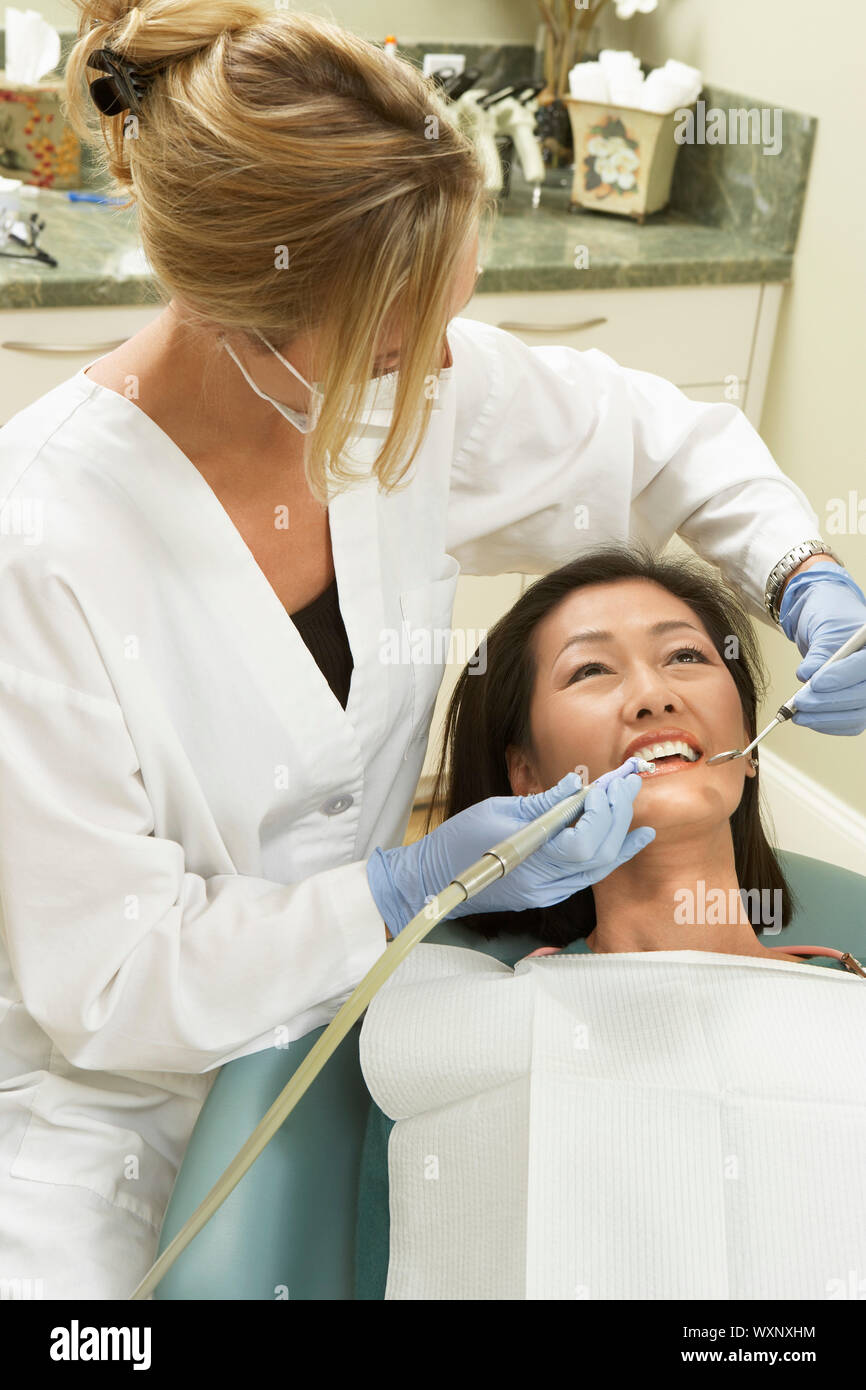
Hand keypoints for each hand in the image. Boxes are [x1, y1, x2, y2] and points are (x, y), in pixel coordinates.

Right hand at [366, 757, 655, 936]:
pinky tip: (629, 836)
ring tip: (631, 800)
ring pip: (599, 867)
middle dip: (618, 814)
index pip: (584, 842)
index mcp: (530, 861)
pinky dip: (610, 851)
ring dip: (620, 832)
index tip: (605, 784)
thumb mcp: (498, 811)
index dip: (602, 812)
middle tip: (630, 780)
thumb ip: (544, 803)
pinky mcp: (548, 892)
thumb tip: (578, 784)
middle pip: (599, 854)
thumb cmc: (458, 841)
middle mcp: (545, 885)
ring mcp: (548, 893)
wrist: (434, 880)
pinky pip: (588, 874)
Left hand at [779, 562, 865, 733]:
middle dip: (828, 702)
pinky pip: (850, 723)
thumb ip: (818, 653)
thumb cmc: (831, 617)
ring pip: (857, 714)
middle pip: (863, 695)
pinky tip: (809, 718)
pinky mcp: (862, 704)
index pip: (865, 667)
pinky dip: (827, 724)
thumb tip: (807, 676)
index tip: (815, 682)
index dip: (842, 677)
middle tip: (799, 701)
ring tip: (797, 713)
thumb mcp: (824, 628)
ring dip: (824, 718)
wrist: (829, 621)